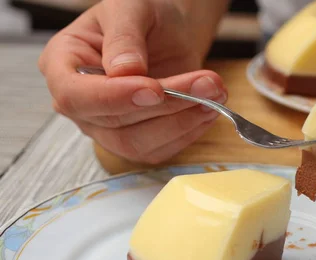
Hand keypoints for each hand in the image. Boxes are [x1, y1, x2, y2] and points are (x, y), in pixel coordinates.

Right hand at [38, 0, 228, 163]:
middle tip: (207, 82)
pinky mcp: (137, 141)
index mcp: (63, 65)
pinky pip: (161, 150)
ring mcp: (107, 128)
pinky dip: (190, 131)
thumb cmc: (141, 15)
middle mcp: (81, 104)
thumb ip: (125, 36)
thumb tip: (125, 71)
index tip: (154, 90)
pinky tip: (209, 107)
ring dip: (183, 121)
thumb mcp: (130, 7)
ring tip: (214, 93)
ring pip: (140, 144)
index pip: (76, 95)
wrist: (166, 32)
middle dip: (167, 105)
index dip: (115, 98)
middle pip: (116, 123)